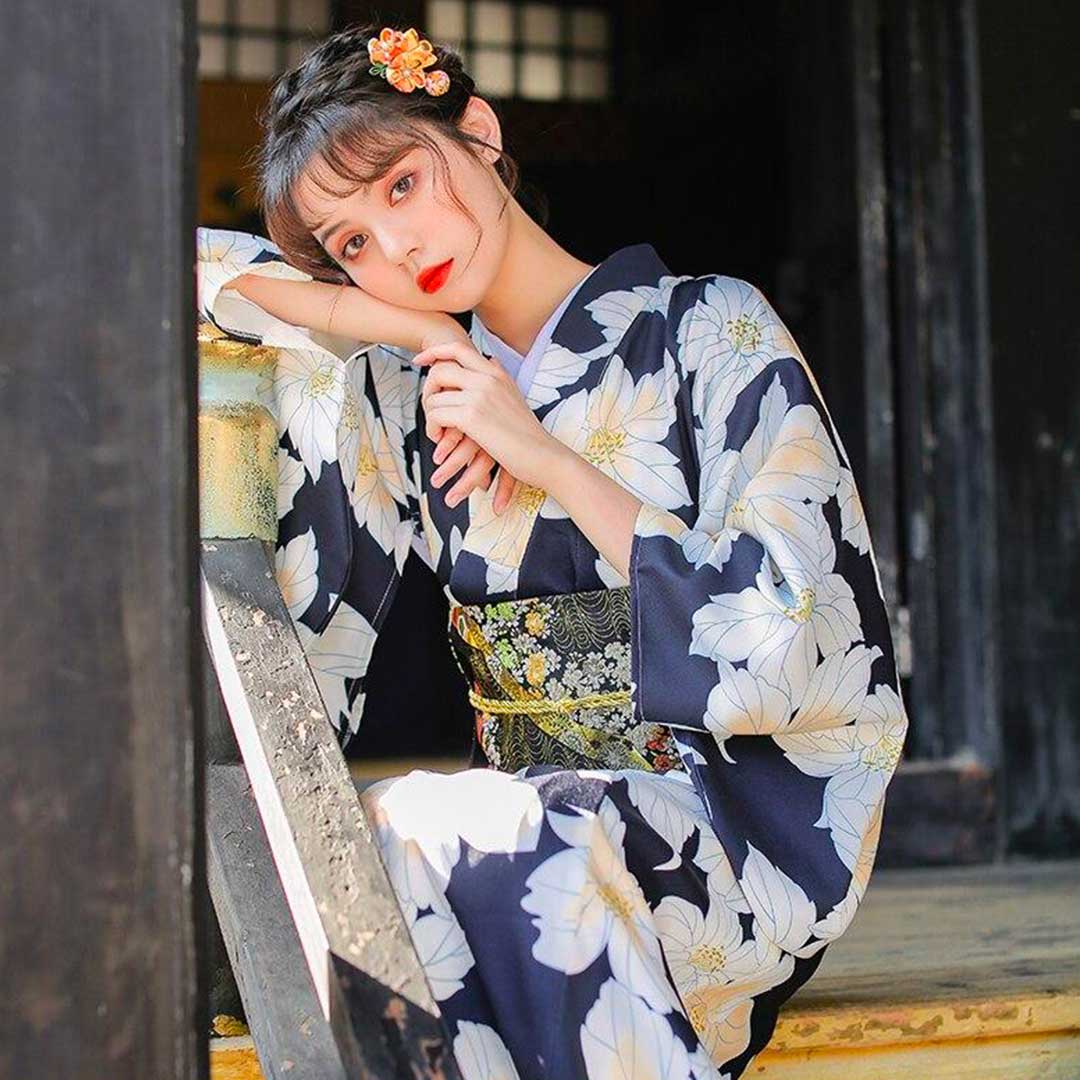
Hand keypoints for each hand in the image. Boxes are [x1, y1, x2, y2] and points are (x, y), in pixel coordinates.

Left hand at [415, 340, 559, 512]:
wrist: (542, 455)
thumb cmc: (529, 433)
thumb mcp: (515, 396)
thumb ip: (500, 377)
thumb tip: (490, 360)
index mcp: (496, 372)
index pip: (458, 348)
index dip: (434, 351)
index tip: (420, 361)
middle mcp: (487, 378)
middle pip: (440, 369)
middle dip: (427, 389)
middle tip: (429, 408)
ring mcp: (479, 396)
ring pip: (435, 396)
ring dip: (430, 415)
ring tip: (437, 431)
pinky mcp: (471, 416)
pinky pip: (436, 414)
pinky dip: (433, 428)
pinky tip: (440, 440)